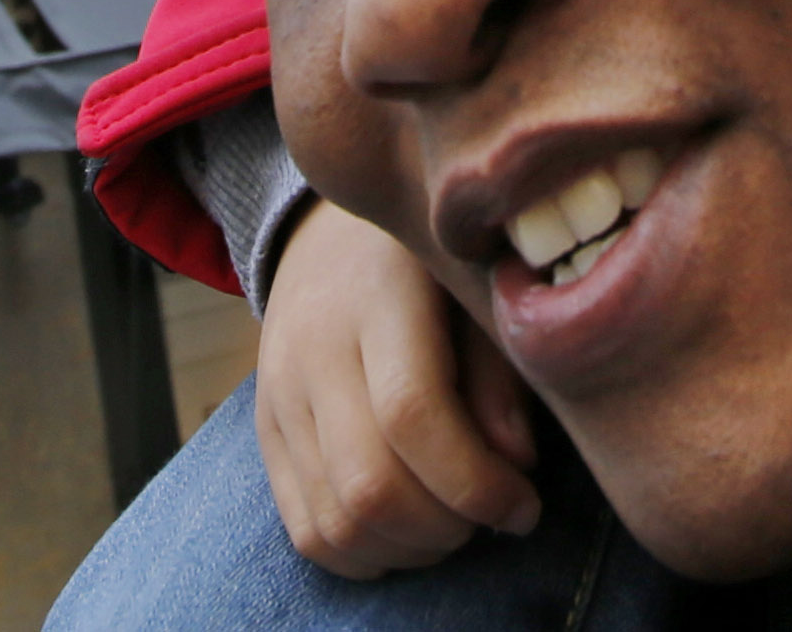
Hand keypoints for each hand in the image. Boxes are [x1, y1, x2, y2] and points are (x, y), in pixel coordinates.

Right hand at [251, 197, 540, 573]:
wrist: (332, 236)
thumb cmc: (432, 267)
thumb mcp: (478, 291)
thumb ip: (500, 371)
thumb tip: (516, 464)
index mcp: (376, 295)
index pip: (411, 413)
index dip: (476, 483)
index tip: (526, 505)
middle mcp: (313, 348)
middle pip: (369, 484)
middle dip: (448, 528)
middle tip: (493, 516)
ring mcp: (278, 397)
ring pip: (336, 521)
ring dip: (410, 549)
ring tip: (455, 523)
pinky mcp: (265, 435)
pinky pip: (306, 531)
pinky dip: (366, 556)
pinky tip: (410, 533)